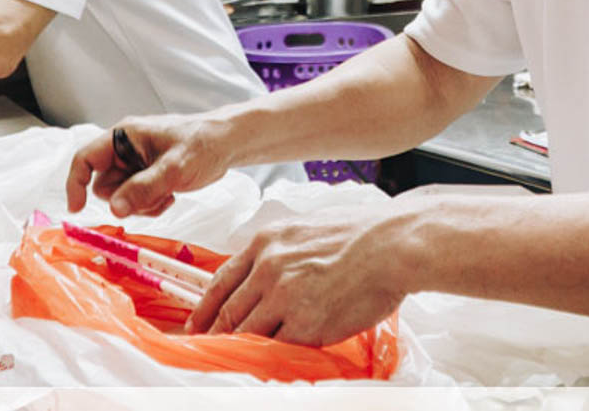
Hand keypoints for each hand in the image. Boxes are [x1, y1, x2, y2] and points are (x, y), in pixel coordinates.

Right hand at [65, 114, 230, 217]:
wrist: (226, 144)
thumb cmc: (202, 144)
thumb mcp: (173, 168)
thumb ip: (143, 188)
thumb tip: (115, 209)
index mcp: (124, 136)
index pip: (85, 158)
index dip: (76, 183)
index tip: (77, 209)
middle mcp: (125, 150)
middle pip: (103, 185)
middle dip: (124, 199)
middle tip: (151, 198)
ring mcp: (135, 164)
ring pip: (120, 197)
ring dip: (139, 204)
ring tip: (165, 194)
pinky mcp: (146, 177)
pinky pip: (134, 200)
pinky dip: (149, 205)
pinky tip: (170, 196)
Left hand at [185, 207, 408, 345]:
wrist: (392, 244)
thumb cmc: (362, 232)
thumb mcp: (306, 227)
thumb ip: (282, 249)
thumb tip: (268, 270)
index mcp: (267, 241)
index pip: (221, 279)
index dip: (205, 306)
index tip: (197, 321)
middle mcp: (268, 268)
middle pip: (228, 310)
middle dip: (215, 332)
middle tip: (207, 346)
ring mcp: (284, 297)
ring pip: (248, 332)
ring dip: (243, 346)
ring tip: (238, 357)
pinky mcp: (305, 323)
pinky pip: (278, 347)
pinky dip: (272, 355)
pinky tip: (271, 360)